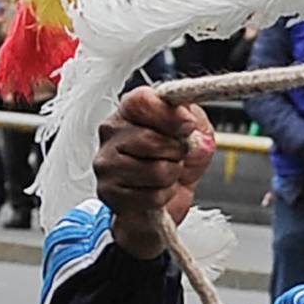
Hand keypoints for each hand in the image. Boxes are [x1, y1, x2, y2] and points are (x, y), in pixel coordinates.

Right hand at [93, 89, 214, 257]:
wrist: (166, 202)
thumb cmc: (176, 162)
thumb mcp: (197, 134)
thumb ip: (195, 119)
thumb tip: (187, 121)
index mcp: (131, 110)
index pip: (143, 101)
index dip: (171, 115)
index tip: (187, 125)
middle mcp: (112, 132)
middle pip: (152, 140)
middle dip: (176, 153)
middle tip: (173, 156)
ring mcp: (106, 163)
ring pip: (155, 170)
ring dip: (171, 176)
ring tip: (165, 174)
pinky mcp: (108, 192)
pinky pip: (152, 195)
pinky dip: (164, 196)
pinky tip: (155, 190)